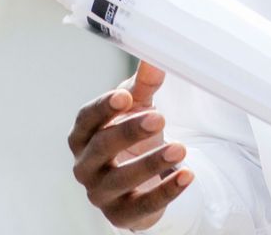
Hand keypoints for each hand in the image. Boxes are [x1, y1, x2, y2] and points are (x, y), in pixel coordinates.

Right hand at [67, 61, 191, 229]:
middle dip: (130, 131)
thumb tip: (156, 56)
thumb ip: (144, 84)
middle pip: (102, 147)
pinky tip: (187, 175)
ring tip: (181, 148)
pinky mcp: (121, 215)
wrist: (142, 180)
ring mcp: (100, 193)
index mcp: (83, 135)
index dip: (104, 108)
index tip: (125, 95)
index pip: (86, 119)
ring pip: (121, 179)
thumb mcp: (138, 108)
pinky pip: (143, 205)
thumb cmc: (132, 136)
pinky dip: (167, 190)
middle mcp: (85, 165)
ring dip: (151, 163)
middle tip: (160, 117)